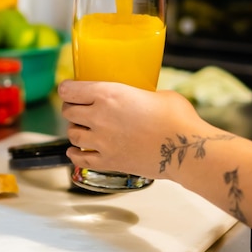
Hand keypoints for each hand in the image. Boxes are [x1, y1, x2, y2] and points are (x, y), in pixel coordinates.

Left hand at [58, 79, 201, 179]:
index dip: (66, 89)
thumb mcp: (155, 93)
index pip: (70, 90)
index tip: (68, 90)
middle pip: (68, 112)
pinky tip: (76, 151)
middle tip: (78, 109)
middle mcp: (99, 116)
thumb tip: (138, 98)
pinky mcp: (108, 162)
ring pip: (72, 135)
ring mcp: (102, 141)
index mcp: (108, 93)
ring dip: (75, 130)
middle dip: (71, 109)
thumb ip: (137, 94)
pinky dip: (75, 155)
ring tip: (82, 129)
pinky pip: (80, 159)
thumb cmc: (177, 118)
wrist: (185, 149)